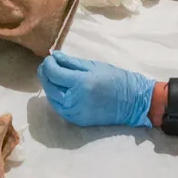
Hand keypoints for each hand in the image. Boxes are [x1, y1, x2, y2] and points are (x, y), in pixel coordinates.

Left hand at [38, 51, 153, 127]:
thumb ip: (72, 62)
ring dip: (49, 86)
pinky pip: (59, 108)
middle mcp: (74, 100)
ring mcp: (74, 113)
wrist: (131, 101)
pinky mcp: (76, 120)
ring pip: (51, 98)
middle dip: (45, 74)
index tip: (50, 57)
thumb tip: (55, 56)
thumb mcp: (94, 66)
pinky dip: (56, 97)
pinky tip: (59, 89)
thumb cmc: (115, 79)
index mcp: (80, 83)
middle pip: (49, 86)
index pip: (54, 73)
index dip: (48, 64)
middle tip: (48, 65)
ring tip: (53, 76)